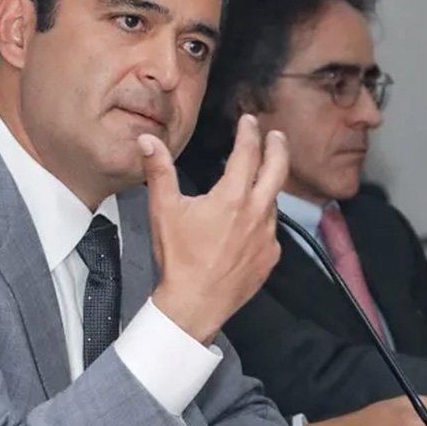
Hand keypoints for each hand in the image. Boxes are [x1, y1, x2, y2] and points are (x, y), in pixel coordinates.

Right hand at [143, 114, 288, 342]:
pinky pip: (271, 232)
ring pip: (272, 202)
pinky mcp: (270, 257)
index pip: (248, 153)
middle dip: (278, 148)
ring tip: (258, 182)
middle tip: (276, 136)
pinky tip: (250, 226)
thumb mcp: (164, 209)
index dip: (249, 133)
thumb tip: (149, 140)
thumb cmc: (178, 258)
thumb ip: (159, 170)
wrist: (194, 304)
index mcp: (233, 197)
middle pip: (278, 170)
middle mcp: (257, 213)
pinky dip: (262, 221)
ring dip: (267, 188)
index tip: (249, 121)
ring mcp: (267, 237)